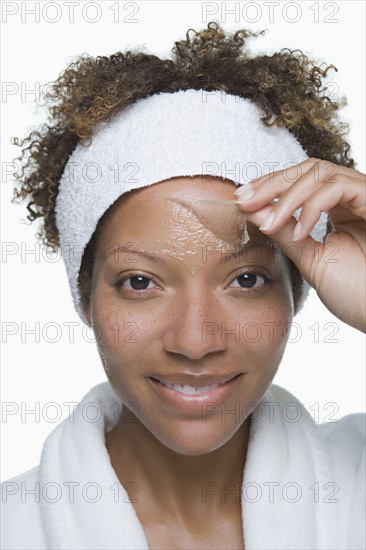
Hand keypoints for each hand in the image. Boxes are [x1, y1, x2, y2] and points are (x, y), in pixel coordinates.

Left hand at [234, 158, 365, 332]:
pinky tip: (300, 232)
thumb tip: (253, 211)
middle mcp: (352, 197)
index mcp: (339, 209)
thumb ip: (285, 233)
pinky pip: (337, 187)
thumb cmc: (357, 293)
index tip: (240, 199)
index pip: (300, 182)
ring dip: (287, 196)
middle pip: (307, 169)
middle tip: (244, 200)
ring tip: (269, 223)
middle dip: (271, 184)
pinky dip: (312, 206)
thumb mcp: (311, 260)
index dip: (269, 186)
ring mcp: (364, 196)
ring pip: (319, 173)